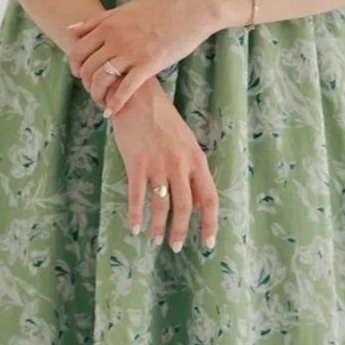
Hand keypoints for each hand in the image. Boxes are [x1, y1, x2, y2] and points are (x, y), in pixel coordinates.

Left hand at [67, 0, 212, 115]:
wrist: (188, 13)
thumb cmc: (157, 11)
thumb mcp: (124, 10)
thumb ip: (97, 21)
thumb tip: (70, 29)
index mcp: (108, 25)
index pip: (78, 50)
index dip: (74, 66)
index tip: (80, 74)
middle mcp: (116, 39)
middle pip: (87, 68)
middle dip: (85, 83)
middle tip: (92, 90)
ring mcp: (131, 53)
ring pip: (102, 80)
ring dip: (97, 95)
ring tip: (101, 101)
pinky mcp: (148, 65)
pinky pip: (125, 89)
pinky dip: (115, 103)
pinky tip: (111, 111)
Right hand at [111, 79, 218, 252]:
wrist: (138, 97)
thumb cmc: (162, 121)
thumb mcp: (186, 143)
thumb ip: (192, 172)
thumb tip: (196, 205)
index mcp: (196, 159)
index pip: (209, 198)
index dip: (209, 223)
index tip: (207, 243)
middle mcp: (180, 163)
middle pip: (184, 207)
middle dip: (180, 232)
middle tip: (175, 247)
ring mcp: (158, 163)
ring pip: (161, 205)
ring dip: (159, 228)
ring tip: (155, 240)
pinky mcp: (136, 162)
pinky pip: (137, 197)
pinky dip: (136, 216)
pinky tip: (135, 227)